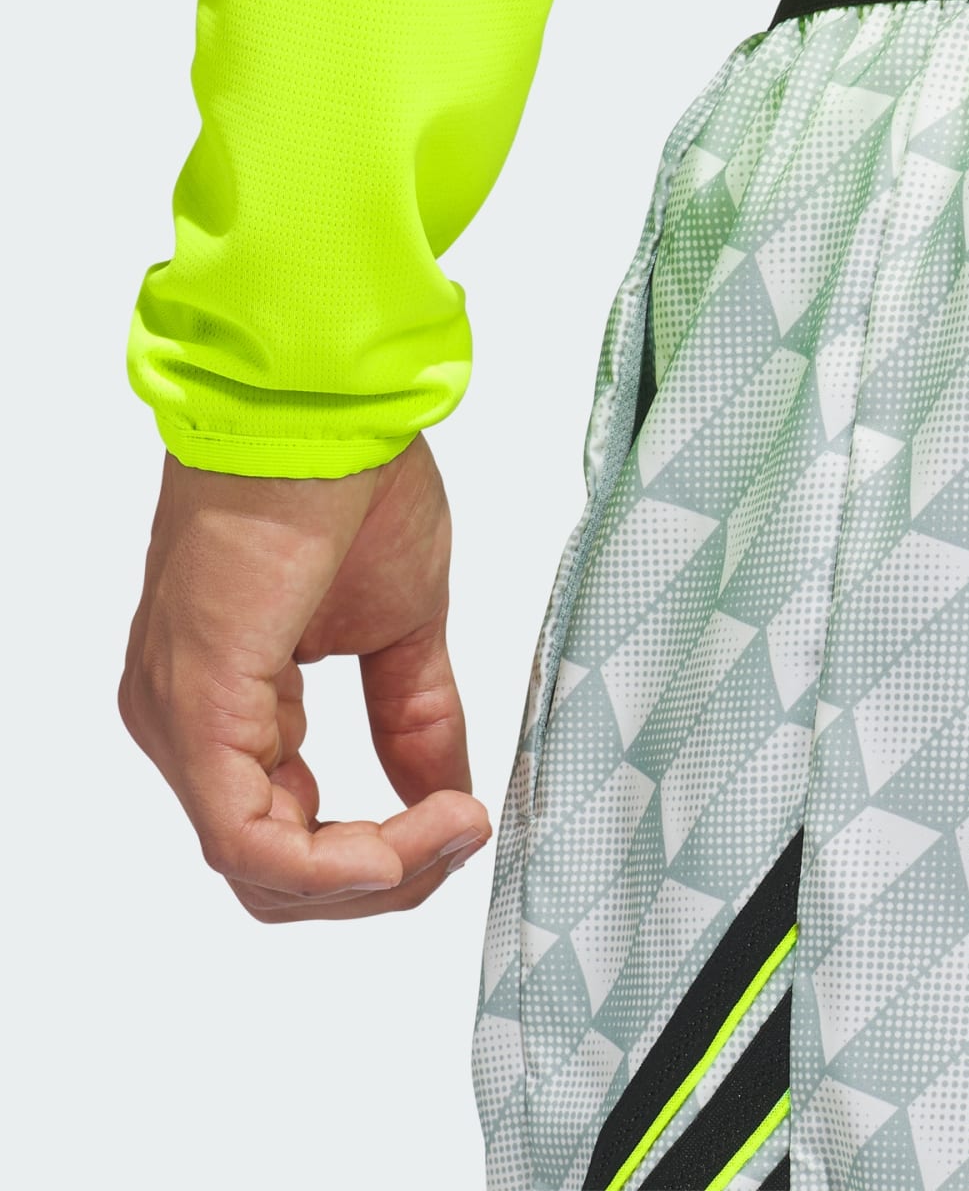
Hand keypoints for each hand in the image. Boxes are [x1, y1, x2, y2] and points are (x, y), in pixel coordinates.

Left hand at [120, 435, 489, 920]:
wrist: (328, 407)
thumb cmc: (349, 481)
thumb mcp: (404, 627)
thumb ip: (418, 718)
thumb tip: (451, 801)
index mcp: (227, 706)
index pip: (288, 838)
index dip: (387, 854)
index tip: (469, 819)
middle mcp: (184, 727)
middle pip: (271, 876)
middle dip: (385, 879)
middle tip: (466, 832)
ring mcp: (180, 724)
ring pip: (260, 872)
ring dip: (374, 874)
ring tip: (454, 825)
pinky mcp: (196, 712)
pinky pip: (252, 841)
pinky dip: (338, 861)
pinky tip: (411, 832)